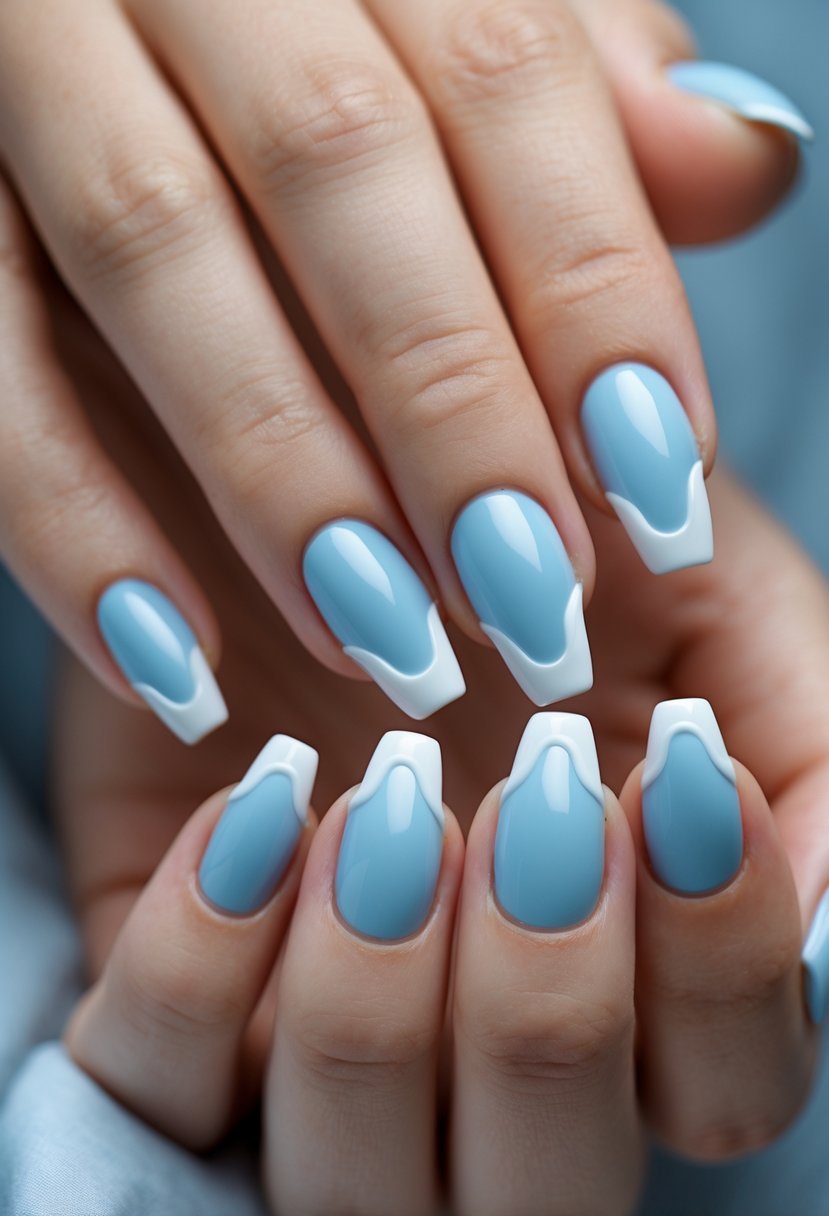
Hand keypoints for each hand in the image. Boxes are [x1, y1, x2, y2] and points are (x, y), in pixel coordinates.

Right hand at [0, 0, 808, 739]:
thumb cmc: (310, 19)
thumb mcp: (452, 12)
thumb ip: (587, 84)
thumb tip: (747, 158)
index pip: (505, 71)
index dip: (593, 288)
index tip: (660, 485)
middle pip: (339, 160)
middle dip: (450, 402)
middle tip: (535, 600)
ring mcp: (32, 61)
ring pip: (153, 247)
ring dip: (284, 475)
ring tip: (394, 647)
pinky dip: (68, 522)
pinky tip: (174, 659)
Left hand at [59, 457, 828, 1212]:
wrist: (342, 484)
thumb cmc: (538, 552)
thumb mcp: (705, 612)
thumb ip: (799, 752)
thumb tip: (811, 901)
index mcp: (640, 986)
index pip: (730, 1089)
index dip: (720, 960)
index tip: (673, 773)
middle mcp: (486, 1056)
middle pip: (548, 1184)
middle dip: (549, 996)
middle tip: (532, 794)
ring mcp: (319, 1052)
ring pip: (353, 1179)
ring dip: (378, 994)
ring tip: (382, 803)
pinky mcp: (179, 1004)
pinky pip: (164, 1084)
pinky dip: (207, 961)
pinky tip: (253, 802)